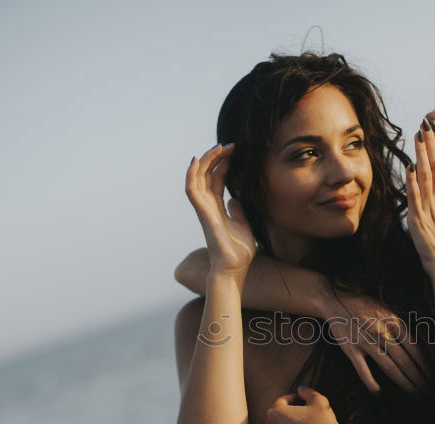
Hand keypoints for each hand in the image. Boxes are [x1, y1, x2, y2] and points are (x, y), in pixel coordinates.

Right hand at [185, 144, 255, 275]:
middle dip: (216, 157)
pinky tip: (196, 161)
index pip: (217, 179)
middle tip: (229, 144)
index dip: (224, 164)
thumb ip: (238, 211)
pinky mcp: (203, 214)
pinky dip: (191, 175)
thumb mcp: (244, 225)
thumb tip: (235, 199)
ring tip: (217, 147)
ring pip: (198, 178)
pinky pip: (192, 191)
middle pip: (207, 175)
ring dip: (205, 161)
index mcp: (218, 208)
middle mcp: (208, 206)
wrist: (234, 269)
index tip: (235, 151)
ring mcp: (204, 209)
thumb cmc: (238, 251)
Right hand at [320, 290, 427, 394]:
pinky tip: (379, 394)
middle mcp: (382, 332)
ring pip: (390, 367)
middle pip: (405, 361)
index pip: (415, 348)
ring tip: (415, 395)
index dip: (427, 364)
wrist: (332, 298)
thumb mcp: (386, 309)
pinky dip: (371, 383)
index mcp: (393, 321)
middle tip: (429, 391)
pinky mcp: (350, 350)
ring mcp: (366, 342)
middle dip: (419, 378)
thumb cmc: (362, 303)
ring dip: (404, 383)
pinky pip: (362, 370)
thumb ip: (400, 325)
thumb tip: (420, 343)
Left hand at [406, 120, 434, 275]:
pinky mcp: (419, 220)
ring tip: (419, 138)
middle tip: (427, 123)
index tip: (433, 129)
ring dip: (422, 156)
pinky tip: (410, 167)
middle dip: (431, 144)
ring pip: (427, 177)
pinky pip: (416, 198)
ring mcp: (430, 209)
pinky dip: (413, 182)